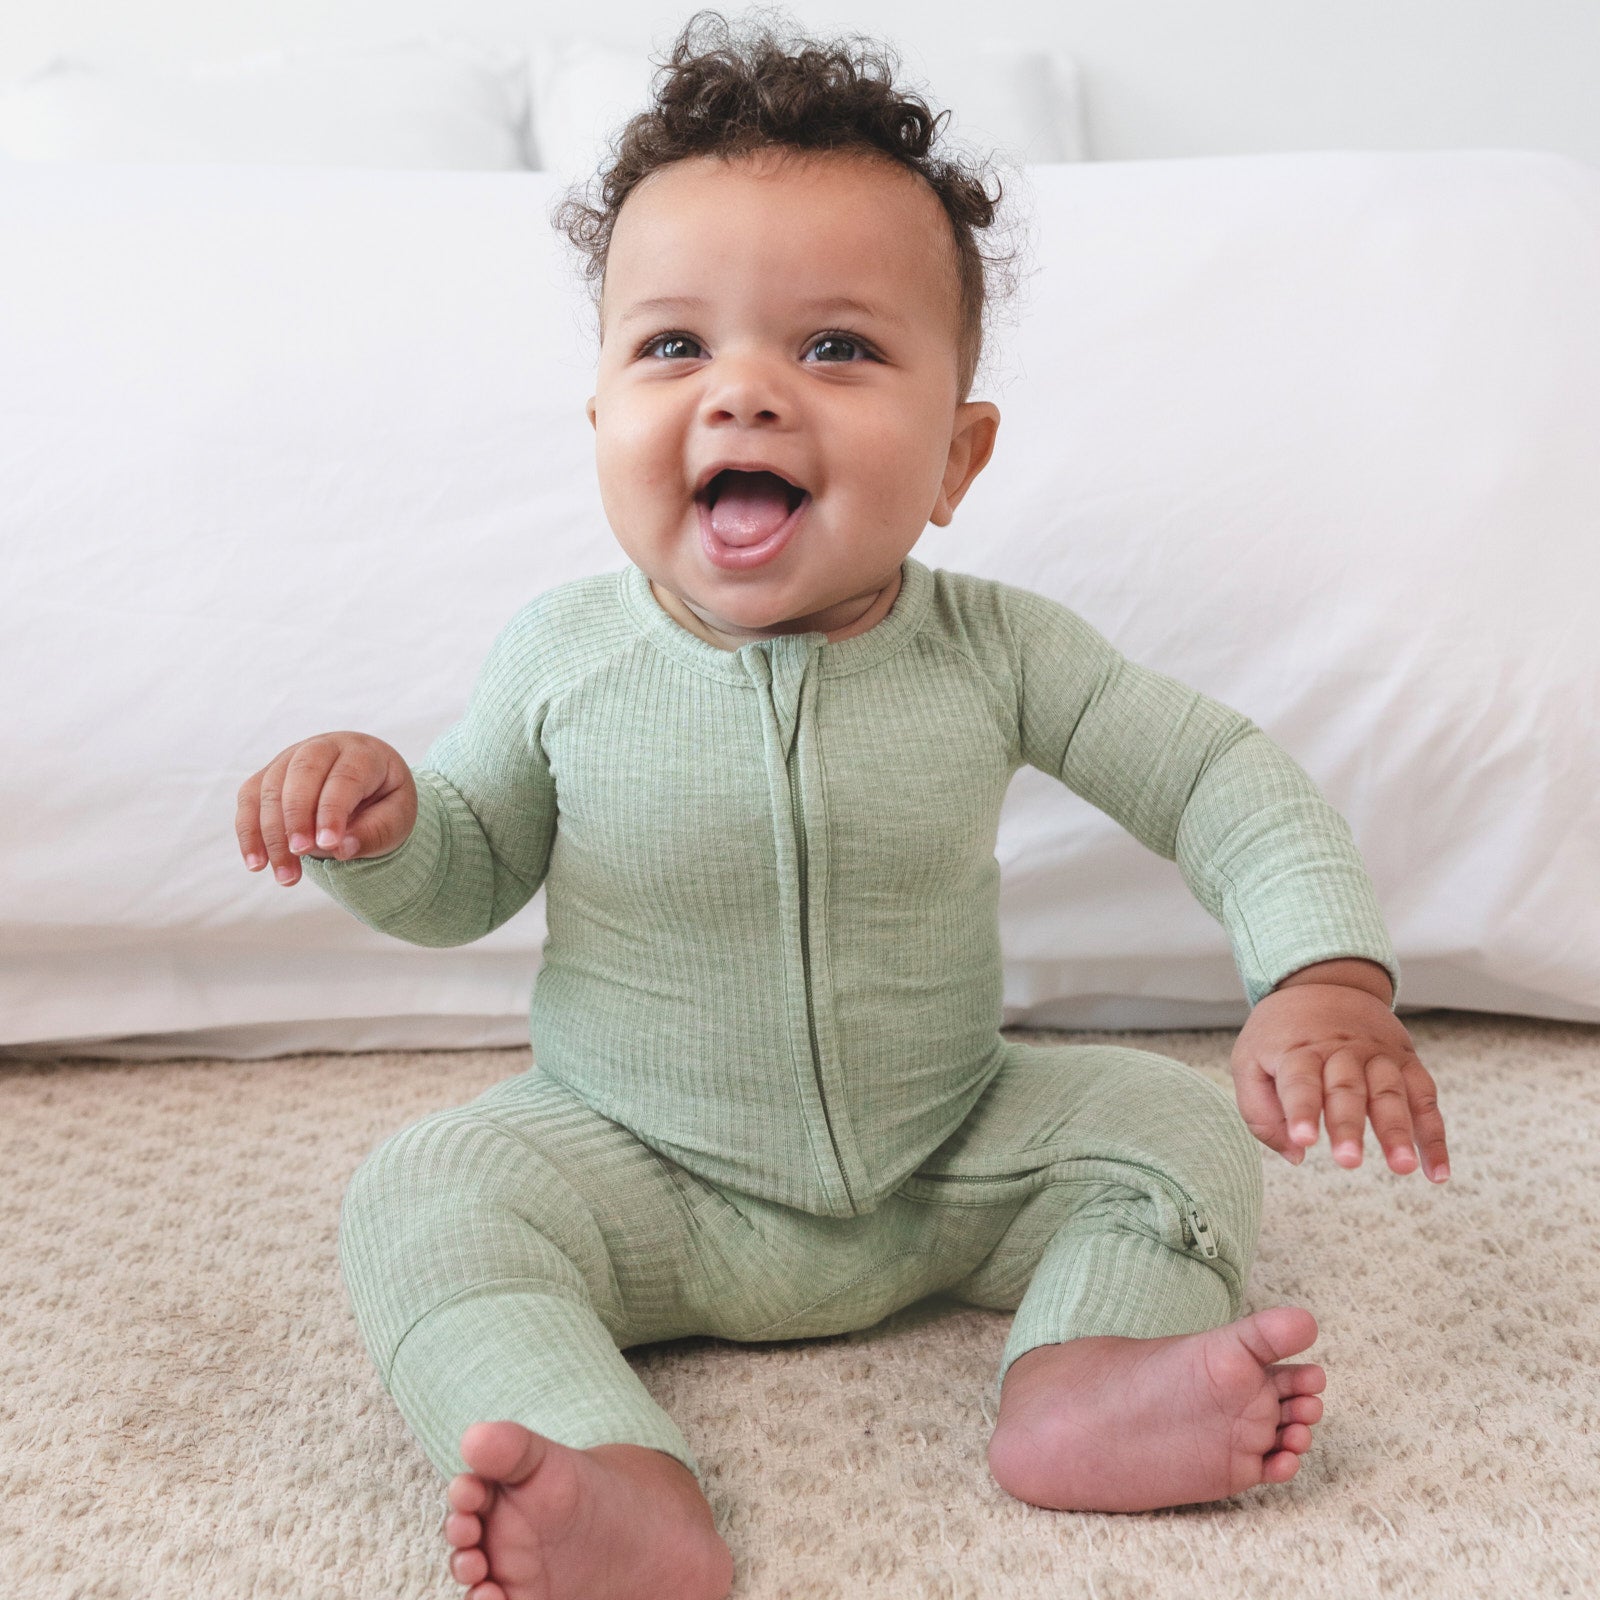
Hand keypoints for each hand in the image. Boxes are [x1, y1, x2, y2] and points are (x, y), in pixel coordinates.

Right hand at [235, 731, 417, 886]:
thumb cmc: (385, 801)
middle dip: (297, 815)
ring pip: (270, 787)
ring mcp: (291, 757)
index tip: (329, 845)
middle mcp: (324, 747)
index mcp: (363, 753)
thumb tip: (340, 850)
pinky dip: (249, 832)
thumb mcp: (397, 819)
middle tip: (301, 853)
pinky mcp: (269, 774)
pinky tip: (257, 864)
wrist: (369, 787)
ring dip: (272, 833)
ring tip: (286, 876)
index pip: (344, 777)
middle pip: (301, 773)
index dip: (332, 810)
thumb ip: (374, 832)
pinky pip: (249, 799)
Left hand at [1230, 981, 1449, 1181]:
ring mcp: (1377, 1055)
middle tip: (1348, 1161)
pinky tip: (1436, 1171)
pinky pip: (1425, 1099)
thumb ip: (1261, 1112)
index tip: (1304, 1139)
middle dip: (1348, 1126)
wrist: (1323, 981)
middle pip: (1347, 1089)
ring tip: (1402, 1166)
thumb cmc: (1282, 1033)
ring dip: (1398, 1131)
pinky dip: (1434, 1136)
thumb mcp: (1250, 1060)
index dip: (1301, 1110)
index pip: (1300, 1082)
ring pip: (1390, 1093)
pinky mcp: (1406, 1061)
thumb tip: (1296, 1154)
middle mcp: (1340, 1051)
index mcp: (1298, 1050)